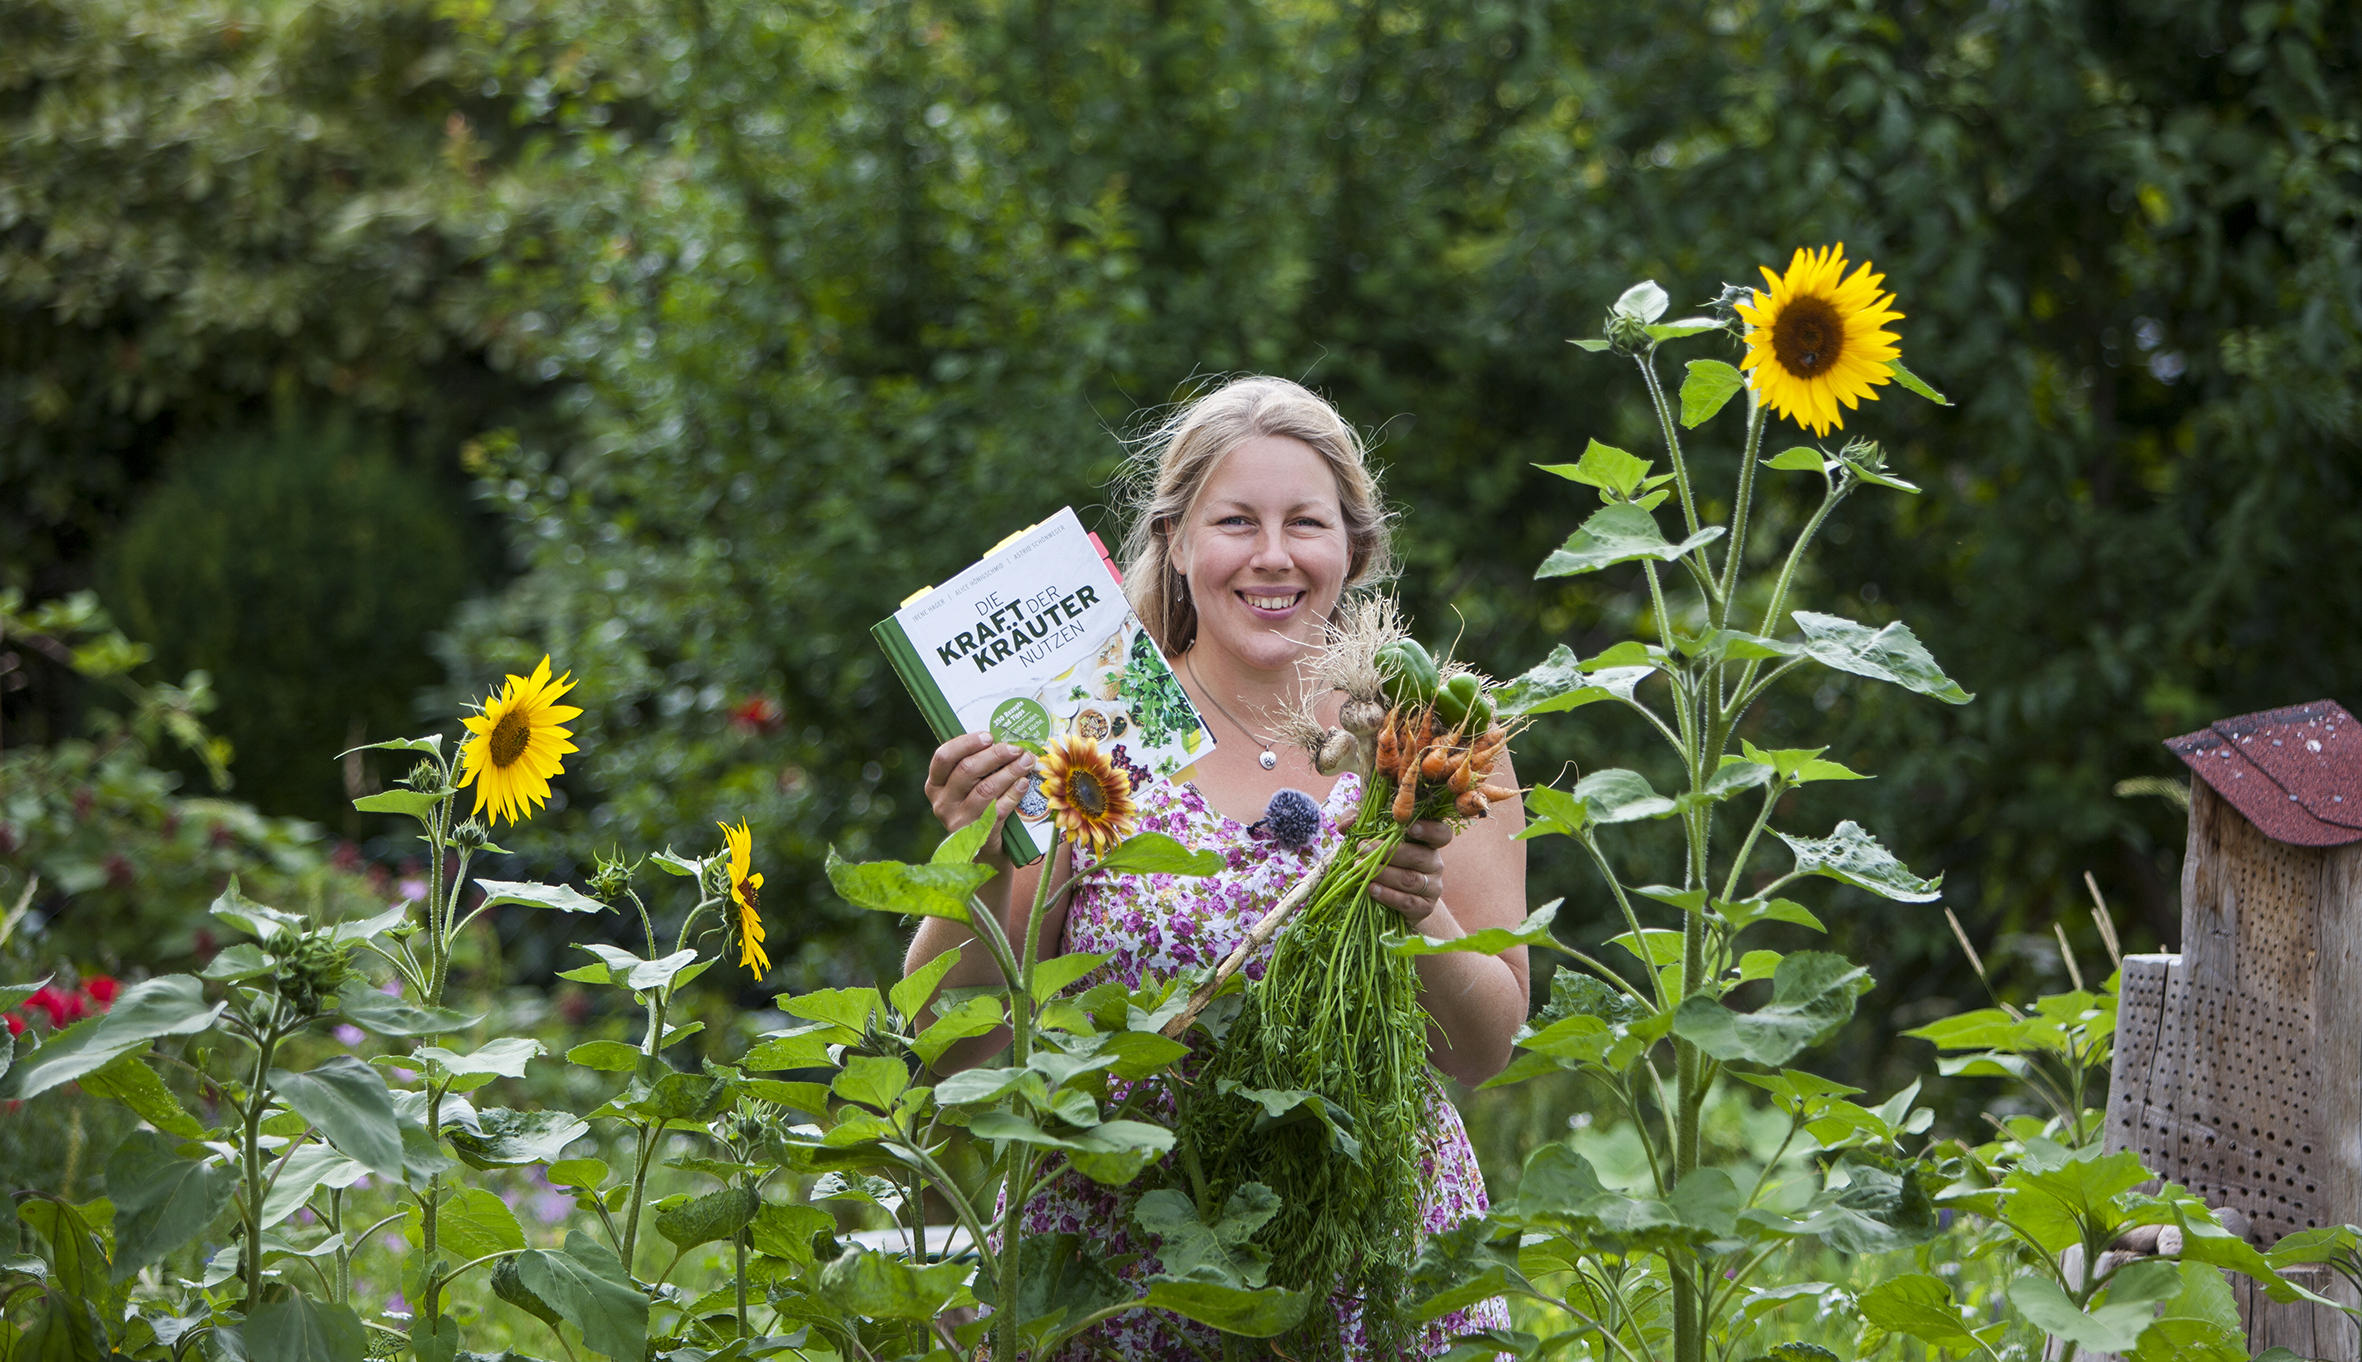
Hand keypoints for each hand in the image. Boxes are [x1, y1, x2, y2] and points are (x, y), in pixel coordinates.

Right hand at [925, 733, 1035, 860]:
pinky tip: (1024, 783)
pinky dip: (1013, 793)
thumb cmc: (979, 809)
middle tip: (1016, 748)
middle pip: (967, 770)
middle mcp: (942, 803)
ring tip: (1026, 761)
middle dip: (995, 755)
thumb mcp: (968, 788)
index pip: (943, 757)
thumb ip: (976, 766)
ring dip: (1009, 771)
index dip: (967, 743)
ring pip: (985, 788)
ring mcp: (958, 820)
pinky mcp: (978, 834)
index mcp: (935, 785)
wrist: (985, 852)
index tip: (989, 736)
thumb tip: (1002, 740)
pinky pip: (999, 808)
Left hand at [1371, 819, 1452, 929]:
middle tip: (1362, 848)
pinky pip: (1407, 901)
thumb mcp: (1374, 841)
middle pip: (1419, 856)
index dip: (1430, 829)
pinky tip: (1371, 889)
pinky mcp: (1424, 908)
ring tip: (1360, 869)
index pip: (1441, 834)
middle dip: (1387, 852)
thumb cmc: (1383, 863)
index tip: (1410, 827)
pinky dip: (1388, 895)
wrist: (1394, 902)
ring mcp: (1432, 887)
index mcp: (1427, 844)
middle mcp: (1434, 864)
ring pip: (1411, 879)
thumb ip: (1361, 825)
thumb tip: (1347, 823)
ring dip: (1383, 873)